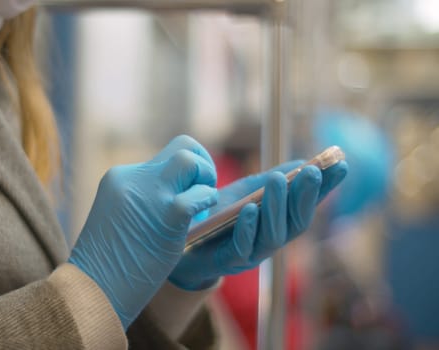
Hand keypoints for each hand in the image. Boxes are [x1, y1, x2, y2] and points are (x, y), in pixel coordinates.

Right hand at [68, 135, 218, 329]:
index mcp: (119, 177)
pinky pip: (199, 193)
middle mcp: (133, 178)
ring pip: (189, 159)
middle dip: (201, 165)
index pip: (163, 158)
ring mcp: (150, 194)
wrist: (93, 289)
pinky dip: (207, 201)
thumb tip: (173, 198)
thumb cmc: (107, 264)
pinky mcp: (166, 214)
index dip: (181, 177)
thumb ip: (141, 201)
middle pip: (181, 146)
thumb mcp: (118, 218)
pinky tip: (201, 219)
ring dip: (206, 178)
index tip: (183, 199)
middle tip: (202, 192)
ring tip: (203, 206)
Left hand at [168, 160, 348, 290]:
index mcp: (280, 223)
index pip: (309, 205)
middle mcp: (271, 240)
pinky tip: (250, 209)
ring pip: (273, 235)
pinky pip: (242, 248)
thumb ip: (275, 181)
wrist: (186, 245)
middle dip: (306, 196)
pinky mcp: (227, 262)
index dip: (326, 187)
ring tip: (278, 180)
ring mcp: (252, 253)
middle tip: (312, 170)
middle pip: (297, 222)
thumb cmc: (221, 218)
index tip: (342, 164)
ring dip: (277, 206)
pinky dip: (248, 229)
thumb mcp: (248, 192)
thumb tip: (304, 162)